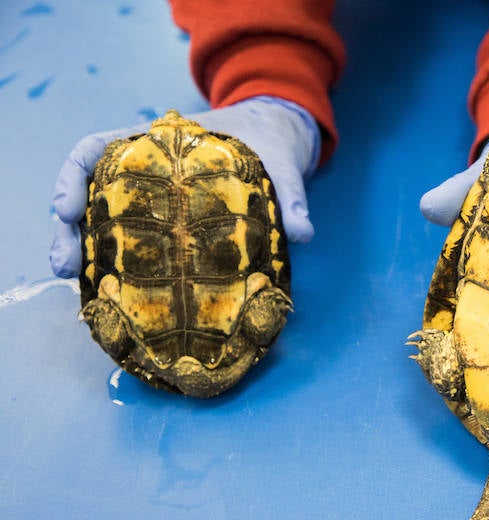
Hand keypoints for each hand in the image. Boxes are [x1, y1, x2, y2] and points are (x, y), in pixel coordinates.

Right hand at [49, 96, 320, 277]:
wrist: (278, 142)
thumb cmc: (269, 144)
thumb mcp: (280, 163)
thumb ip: (291, 194)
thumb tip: (302, 233)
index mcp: (160, 141)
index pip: (99, 149)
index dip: (73, 176)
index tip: (67, 208)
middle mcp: (146, 169)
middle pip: (90, 192)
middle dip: (71, 227)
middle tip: (65, 264)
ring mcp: (153, 197)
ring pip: (102, 219)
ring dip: (84, 249)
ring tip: (74, 281)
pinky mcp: (167, 223)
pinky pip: (132, 239)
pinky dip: (115, 261)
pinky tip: (109, 287)